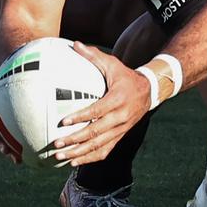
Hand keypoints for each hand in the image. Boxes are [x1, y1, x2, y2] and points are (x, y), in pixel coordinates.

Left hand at [52, 41, 151, 166]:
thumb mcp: (113, 64)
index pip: (97, 110)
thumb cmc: (125, 76)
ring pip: (99, 146)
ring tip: (60, 157)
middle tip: (56, 144)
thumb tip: (74, 44)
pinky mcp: (120, 136)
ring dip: (79, 154)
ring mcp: (121, 130)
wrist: (149, 91)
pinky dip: (89, 158)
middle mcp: (121, 117)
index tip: (63, 122)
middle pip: (96, 133)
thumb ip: (93, 56)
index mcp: (118, 99)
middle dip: (75, 140)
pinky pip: (105, 150)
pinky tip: (73, 162)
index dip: (81, 117)